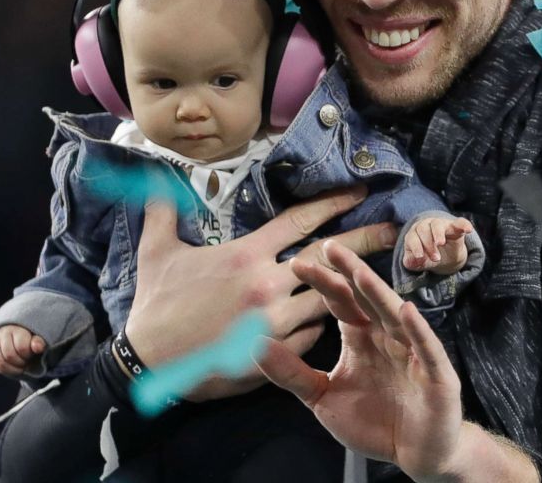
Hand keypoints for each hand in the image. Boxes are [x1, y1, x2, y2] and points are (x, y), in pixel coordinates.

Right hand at [0, 325, 44, 376]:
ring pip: (1, 363)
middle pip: (9, 356)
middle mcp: (3, 334)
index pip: (21, 347)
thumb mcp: (38, 338)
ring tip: (24, 365)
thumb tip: (38, 347)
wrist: (22, 334)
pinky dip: (9, 371)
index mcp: (17, 328)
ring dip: (15, 368)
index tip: (33, 353)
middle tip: (28, 360)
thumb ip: (39, 342)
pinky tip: (18, 369)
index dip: (28, 354)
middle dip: (21, 362)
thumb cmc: (32, 337)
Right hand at [123, 185, 397, 400]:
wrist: (146, 362)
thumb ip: (162, 212)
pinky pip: (312, 337)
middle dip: (365, 241)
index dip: (333, 203)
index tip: (360, 191)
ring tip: (372, 279)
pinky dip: (321, 325)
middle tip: (395, 231)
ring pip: (326, 301)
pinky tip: (329, 319)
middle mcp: (266, 286)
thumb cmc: (155, 306)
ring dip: (346, 289)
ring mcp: (273, 322)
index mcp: (245, 256)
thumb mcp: (156, 252)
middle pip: (327, 258)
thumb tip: (155, 178)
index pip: (300, 221)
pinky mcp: (274, 354)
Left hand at [257, 241, 537, 482]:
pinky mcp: (436, 373)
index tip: (295, 264)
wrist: (414, 453)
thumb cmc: (372, 419)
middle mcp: (386, 334)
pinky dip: (418, 330)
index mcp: (360, 335)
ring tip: (360, 273)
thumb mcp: (322, 396)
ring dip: (378, 294)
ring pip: (394, 315)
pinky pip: (425, 347)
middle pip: (366, 297)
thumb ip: (292, 373)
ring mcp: (412, 350)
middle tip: (329, 246)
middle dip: (349, 272)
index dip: (321, 282)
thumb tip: (254, 346)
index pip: (339, 301)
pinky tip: (406, 311)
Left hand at [402, 217, 472, 274]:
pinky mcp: (455, 226)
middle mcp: (426, 225)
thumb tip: (409, 262)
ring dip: (438, 234)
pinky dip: (464, 224)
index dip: (416, 247)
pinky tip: (468, 230)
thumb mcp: (420, 263)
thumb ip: (412, 263)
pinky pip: (460, 222)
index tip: (420, 258)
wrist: (445, 258)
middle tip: (435, 258)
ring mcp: (441, 224)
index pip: (412, 237)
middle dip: (428, 244)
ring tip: (440, 243)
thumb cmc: (428, 257)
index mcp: (414, 234)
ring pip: (437, 224)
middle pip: (423, 229)